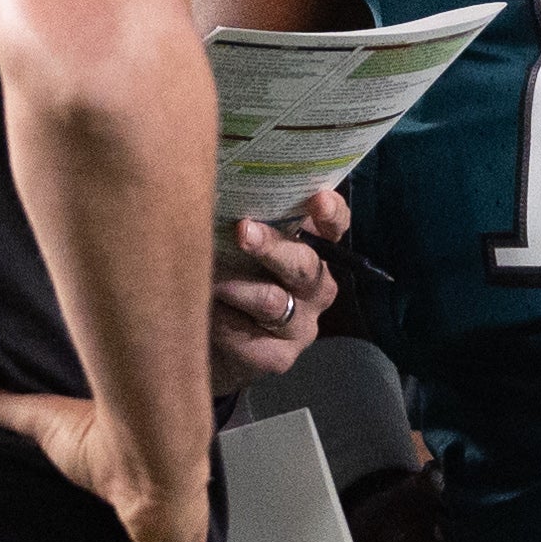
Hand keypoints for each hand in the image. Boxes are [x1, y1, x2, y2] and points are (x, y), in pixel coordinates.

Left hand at [210, 190, 347, 393]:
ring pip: (273, 302)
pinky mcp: (280, 357)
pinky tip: (205, 314)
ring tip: (207, 278)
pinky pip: (250, 339)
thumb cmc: (225, 274)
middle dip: (271, 247)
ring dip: (235, 287)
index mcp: (312, 249)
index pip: (334, 225)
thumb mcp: (235, 243)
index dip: (330, 212)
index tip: (317, 200)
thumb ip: (242, 218)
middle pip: (303, 265)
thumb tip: (213, 184)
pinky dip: (222, 323)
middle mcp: (316, 287)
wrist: (209, 341)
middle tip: (242, 231)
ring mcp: (301, 325)